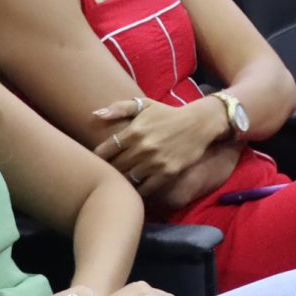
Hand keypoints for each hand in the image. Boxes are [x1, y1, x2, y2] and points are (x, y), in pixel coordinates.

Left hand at [92, 96, 224, 193]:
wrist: (199, 123)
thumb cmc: (167, 114)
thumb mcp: (145, 105)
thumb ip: (120, 108)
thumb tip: (96, 114)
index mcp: (134, 131)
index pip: (104, 151)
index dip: (99, 157)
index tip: (102, 158)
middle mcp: (143, 147)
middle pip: (115, 167)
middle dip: (109, 170)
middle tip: (108, 171)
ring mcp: (156, 162)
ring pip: (128, 179)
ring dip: (123, 180)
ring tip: (120, 179)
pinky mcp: (168, 173)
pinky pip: (145, 188)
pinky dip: (138, 190)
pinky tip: (136, 186)